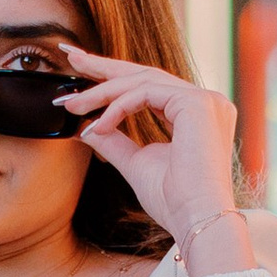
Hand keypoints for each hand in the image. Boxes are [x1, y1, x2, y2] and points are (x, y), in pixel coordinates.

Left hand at [57, 43, 252, 267]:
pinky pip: (147, 93)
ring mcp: (205, 100)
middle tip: (70, 56)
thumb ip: (114, 141)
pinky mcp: (198, 103)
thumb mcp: (136, 164)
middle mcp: (205, 102)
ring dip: (102, 92)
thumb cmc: (174, 202)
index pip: (149, 86)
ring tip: (73, 105)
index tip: (82, 73)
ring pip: (142, 81)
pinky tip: (101, 124)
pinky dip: (118, 107)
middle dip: (104, 66)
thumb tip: (86, 127)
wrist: (197, 220)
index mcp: (195, 115)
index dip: (115, 78)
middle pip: (145, 73)